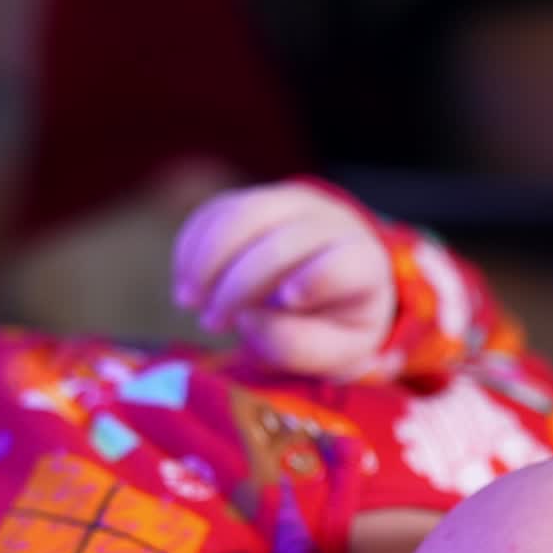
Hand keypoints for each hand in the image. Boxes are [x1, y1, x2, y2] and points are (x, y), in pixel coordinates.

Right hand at [172, 180, 394, 377]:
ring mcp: (292, 203)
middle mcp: (332, 223)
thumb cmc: (334, 325)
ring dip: (206, 261)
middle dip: (239, 286)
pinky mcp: (256, 199)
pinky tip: (187, 282)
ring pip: (243, 215)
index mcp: (365, 265)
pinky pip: (217, 210)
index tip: (286, 302)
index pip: (345, 262)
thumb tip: (249, 321)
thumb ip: (299, 346)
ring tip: (190, 303)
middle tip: (213, 325)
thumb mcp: (334, 353)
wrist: (331, 285)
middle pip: (283, 242)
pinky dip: (193, 246)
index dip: (316, 279)